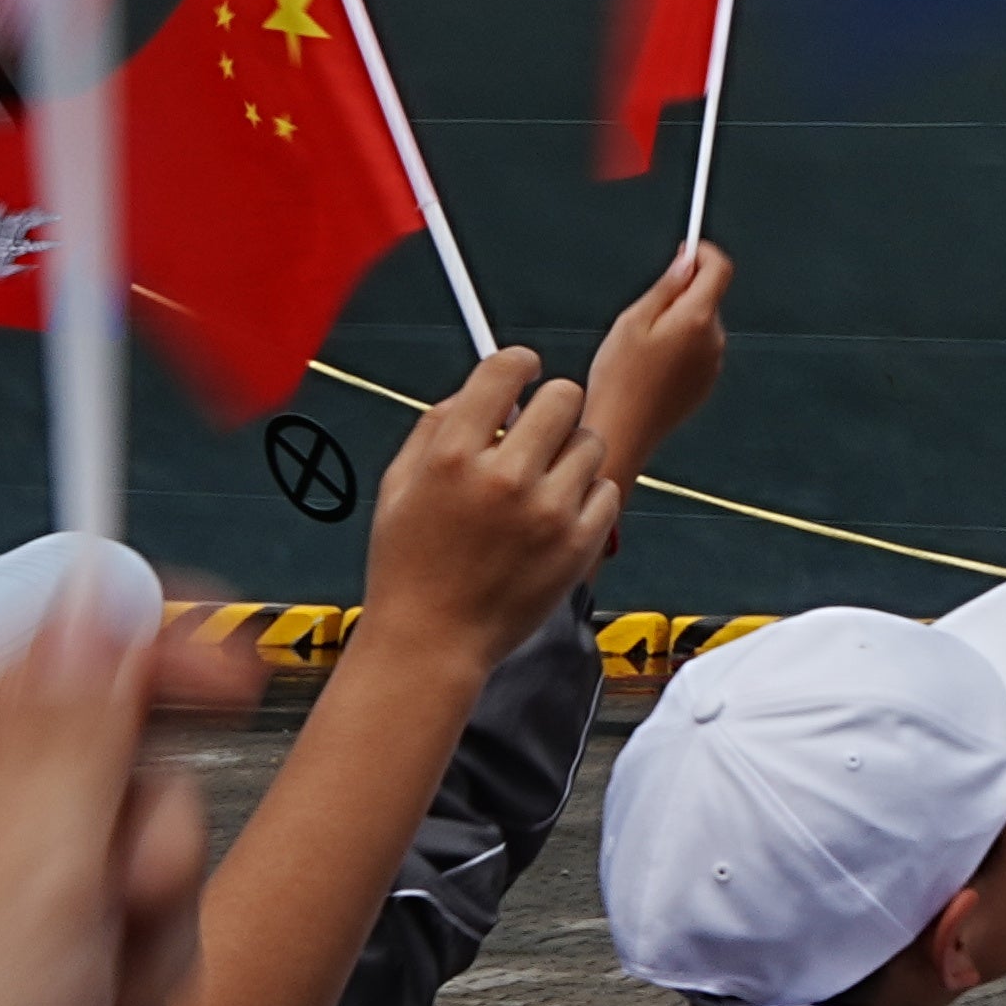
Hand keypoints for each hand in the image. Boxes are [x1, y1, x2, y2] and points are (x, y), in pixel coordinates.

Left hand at [0, 553, 244, 1005]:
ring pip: (118, 905)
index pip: (39, 658)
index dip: (146, 655)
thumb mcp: (16, 876)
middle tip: (120, 923)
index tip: (240, 680)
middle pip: (101, 786)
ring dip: (144, 968)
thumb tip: (95, 587)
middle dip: (150, 855)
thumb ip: (72, 725)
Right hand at [363, 345, 620, 638]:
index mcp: (452, 457)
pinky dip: (589, 495)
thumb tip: (479, 388)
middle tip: (540, 428)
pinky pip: (607, 489)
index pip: (504, 371)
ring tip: (545, 481)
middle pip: (563, 396)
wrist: (431, 643)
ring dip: (572, 453)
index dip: (519, 363)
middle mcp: (503, 477)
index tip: (525, 371)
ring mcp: (546, 512)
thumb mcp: (398, 487)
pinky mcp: (577, 544)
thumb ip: (435, 428)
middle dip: (552, 405)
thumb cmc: (409, 565)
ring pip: (591, 442)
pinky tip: (559, 513)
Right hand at [577, 241, 729, 488]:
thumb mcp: (633, 321)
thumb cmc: (618, 377)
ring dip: (679, 322)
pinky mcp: (706, 383)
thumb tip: (687, 260)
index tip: (686, 248)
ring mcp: (713, 364)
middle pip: (709, 297)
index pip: (720, 269)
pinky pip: (698, 350)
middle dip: (683, 292)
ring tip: (641, 348)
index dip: (704, 253)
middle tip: (644, 312)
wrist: (623, 431)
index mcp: (697, 320)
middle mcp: (714, 341)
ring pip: (701, 324)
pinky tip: (650, 367)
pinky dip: (680, 346)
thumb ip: (666, 287)